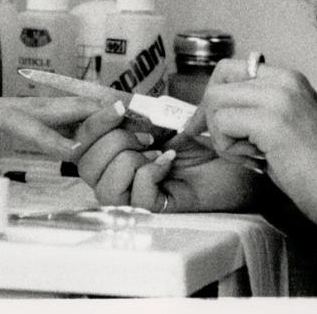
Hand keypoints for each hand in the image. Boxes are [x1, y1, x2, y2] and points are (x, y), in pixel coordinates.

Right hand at [73, 102, 256, 212]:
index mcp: (114, 152)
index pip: (79, 144)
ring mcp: (135, 197)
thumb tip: (113, 106)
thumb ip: (136, 116)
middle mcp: (118, 178)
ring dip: (128, 159)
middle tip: (146, 132)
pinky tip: (169, 161)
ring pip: (103, 185)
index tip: (118, 107)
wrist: (238, 158)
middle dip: (112, 139)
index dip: (91, 123)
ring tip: (156, 149)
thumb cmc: (204, 141)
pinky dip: (151, 172)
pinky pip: (136, 196)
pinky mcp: (157, 211)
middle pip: (84, 164)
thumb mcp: (165, 119)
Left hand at [184, 58, 316, 237]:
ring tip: (252, 157)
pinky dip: (228, 148)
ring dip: (221, 136)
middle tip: (230, 147)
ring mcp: (279, 97)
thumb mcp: (286, 126)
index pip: (229, 70)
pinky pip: (221, 124)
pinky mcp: (271, 120)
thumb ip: (257, 111)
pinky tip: (256, 161)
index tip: (210, 126)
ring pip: (214, 102)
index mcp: (288, 79)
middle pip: (217, 83)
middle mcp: (284, 80)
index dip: (213, 98)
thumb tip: (213, 113)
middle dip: (210, 118)